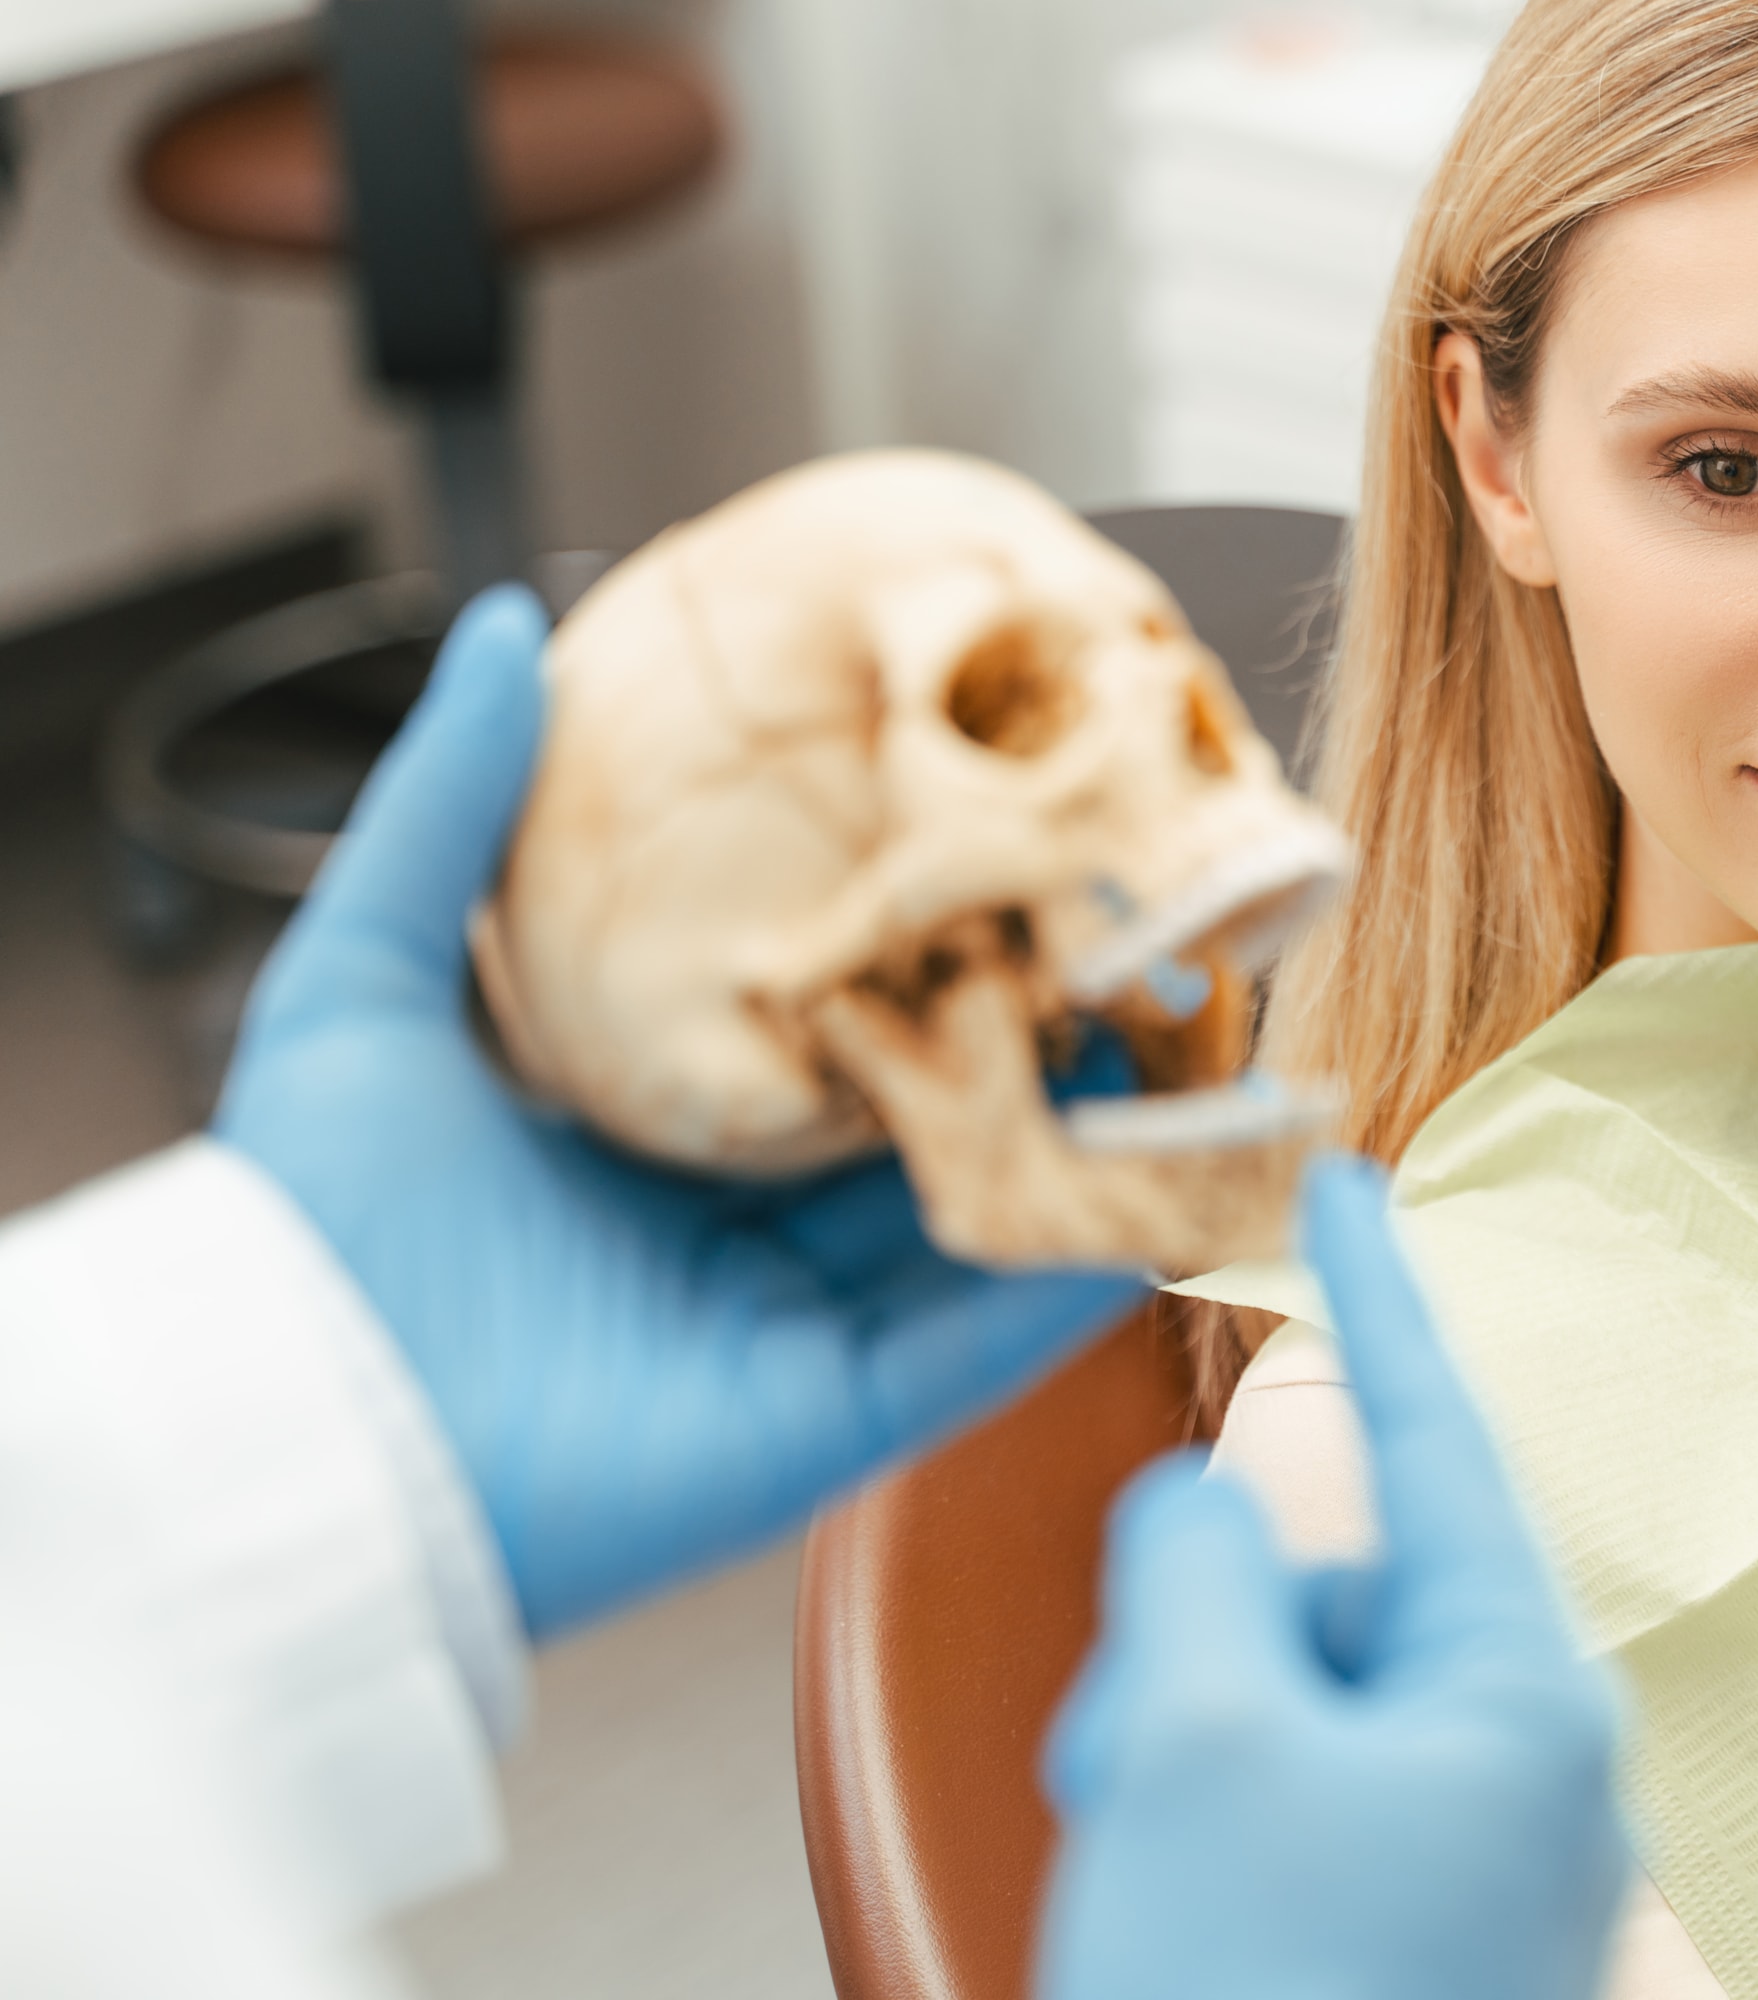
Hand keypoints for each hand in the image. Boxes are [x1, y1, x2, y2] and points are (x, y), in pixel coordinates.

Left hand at [215, 588, 1144, 1637]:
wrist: (288, 1424)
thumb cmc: (310, 1218)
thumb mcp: (369, 972)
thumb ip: (448, 802)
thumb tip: (503, 621)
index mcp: (658, 1136)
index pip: (831, 1025)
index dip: (918, 944)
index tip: (996, 853)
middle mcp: (748, 1234)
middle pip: (933, 1116)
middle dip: (1033, 1034)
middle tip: (1123, 930)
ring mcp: (807, 1328)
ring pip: (987, 1214)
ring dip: (1090, 1136)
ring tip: (1181, 1034)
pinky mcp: (839, 1417)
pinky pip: (986, 1336)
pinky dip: (1077, 1263)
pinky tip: (1156, 1180)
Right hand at [1040, 1155, 1629, 1999]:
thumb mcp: (1189, 1739)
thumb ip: (1198, 1568)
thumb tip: (1213, 1519)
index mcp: (1521, 1696)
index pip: (1434, 1437)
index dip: (1372, 1296)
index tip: (1339, 1174)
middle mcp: (1526, 1769)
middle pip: (1337, 1590)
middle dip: (1208, 1638)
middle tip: (1134, 1754)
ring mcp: (1476, 1864)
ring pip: (1293, 1702)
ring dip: (1186, 1744)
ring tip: (1145, 1868)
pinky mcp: (1414, 1938)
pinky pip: (1293, 1802)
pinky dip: (1207, 1817)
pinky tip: (1162, 1909)